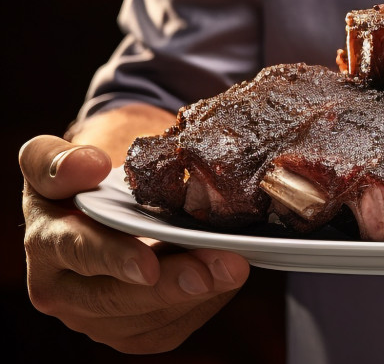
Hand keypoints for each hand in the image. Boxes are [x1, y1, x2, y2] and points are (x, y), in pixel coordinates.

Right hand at [20, 133, 250, 352]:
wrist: (100, 205)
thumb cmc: (82, 180)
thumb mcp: (56, 157)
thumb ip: (56, 159)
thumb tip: (90, 166)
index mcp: (45, 243)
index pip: (76, 251)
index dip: (113, 258)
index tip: (149, 266)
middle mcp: (61, 291)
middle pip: (114, 298)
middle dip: (170, 286)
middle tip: (223, 266)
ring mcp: (94, 317)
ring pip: (146, 320)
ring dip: (196, 296)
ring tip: (235, 267)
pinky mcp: (128, 330)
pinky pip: (166, 329)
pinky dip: (202, 305)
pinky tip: (225, 279)